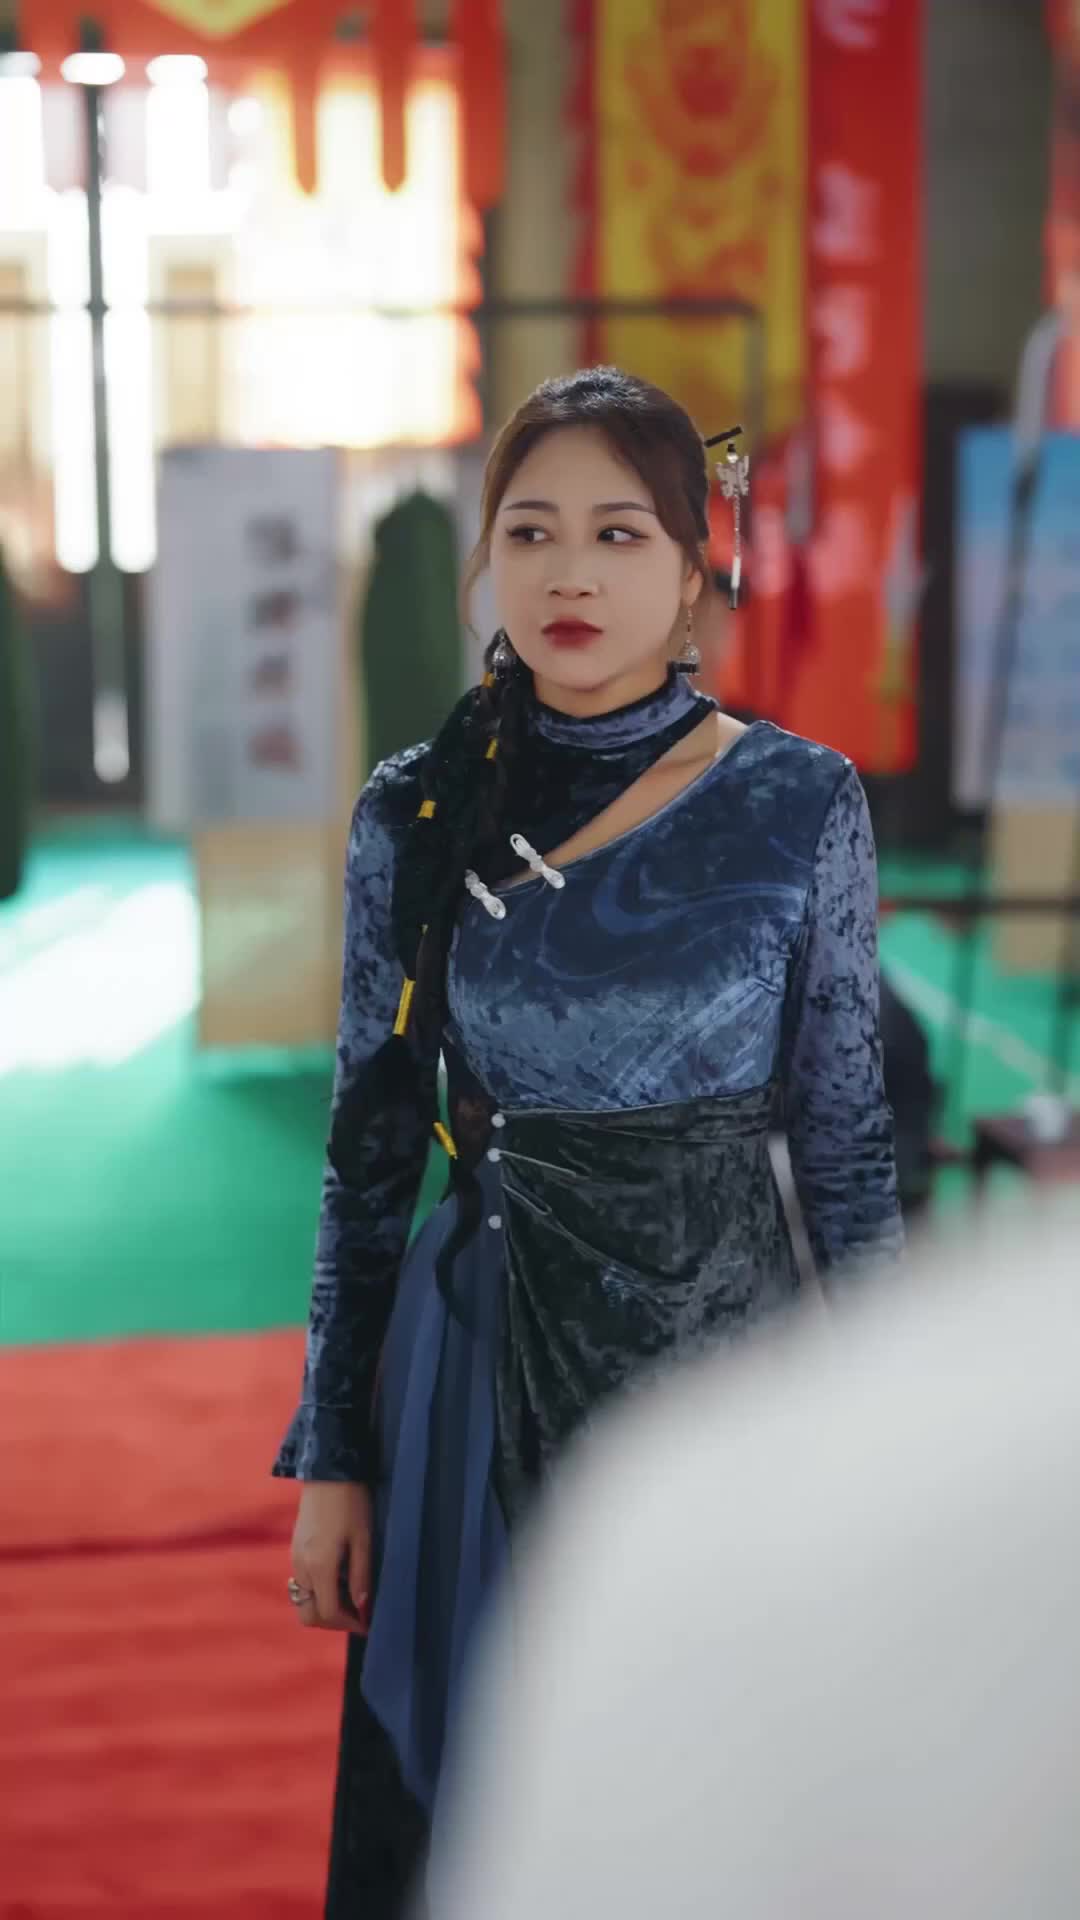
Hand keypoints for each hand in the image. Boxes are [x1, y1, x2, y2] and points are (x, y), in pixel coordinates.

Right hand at [289, 1481, 372, 1633]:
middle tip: (356, 1616)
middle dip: (332, 1622)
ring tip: (349, 1597)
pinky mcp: (294, 1550)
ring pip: (303, 1601)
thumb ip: (361, 1576)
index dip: (349, 1624)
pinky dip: (318, 1592)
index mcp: (320, 1566)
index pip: (328, 1613)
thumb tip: (362, 1607)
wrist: (327, 1471)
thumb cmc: (350, 1502)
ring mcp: (294, 1559)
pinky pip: (302, 1584)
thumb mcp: (363, 1539)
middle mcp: (301, 1567)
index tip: (367, 1624)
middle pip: (308, 1615)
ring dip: (324, 1607)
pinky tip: (338, 1580)